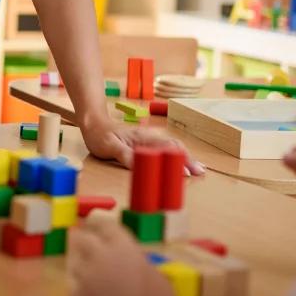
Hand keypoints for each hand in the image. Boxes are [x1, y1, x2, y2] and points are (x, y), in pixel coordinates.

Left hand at [69, 216, 180, 295]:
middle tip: (85, 243)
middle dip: (83, 240)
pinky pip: (75, 285)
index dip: (97, 223)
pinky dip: (80, 287)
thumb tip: (125, 257)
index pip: (103, 224)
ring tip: (91, 272)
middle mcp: (100, 256)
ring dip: (82, 265)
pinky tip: (90, 292)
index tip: (93, 224)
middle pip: (82, 238)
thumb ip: (134, 259)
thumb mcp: (153, 273)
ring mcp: (86, 276)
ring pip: (75, 263)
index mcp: (123, 246)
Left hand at [81, 117, 205, 175]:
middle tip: (201, 173)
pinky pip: (166, 148)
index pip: (165, 148)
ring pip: (172, 147)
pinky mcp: (146, 143)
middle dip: (188, 159)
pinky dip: (177, 155)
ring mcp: (148, 140)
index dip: (177, 160)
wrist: (94, 123)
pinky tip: (183, 161)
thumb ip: (124, 155)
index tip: (186, 173)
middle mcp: (149, 137)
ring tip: (199, 168)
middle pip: (173, 147)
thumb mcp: (109, 147)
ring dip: (186, 157)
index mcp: (142, 138)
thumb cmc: (100, 135)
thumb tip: (141, 165)